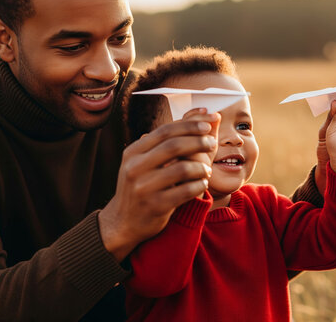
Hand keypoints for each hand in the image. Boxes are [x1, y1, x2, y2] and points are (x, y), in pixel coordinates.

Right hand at [98, 113, 218, 261]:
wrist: (123, 222)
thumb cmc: (141, 186)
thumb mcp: (144, 161)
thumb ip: (168, 140)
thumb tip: (201, 113)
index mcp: (133, 152)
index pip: (165, 131)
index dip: (189, 125)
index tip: (208, 123)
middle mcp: (135, 167)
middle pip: (174, 146)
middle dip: (198, 142)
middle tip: (213, 143)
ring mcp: (144, 187)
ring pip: (182, 169)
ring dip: (201, 167)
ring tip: (207, 169)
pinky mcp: (155, 206)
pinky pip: (185, 191)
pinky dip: (199, 185)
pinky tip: (202, 184)